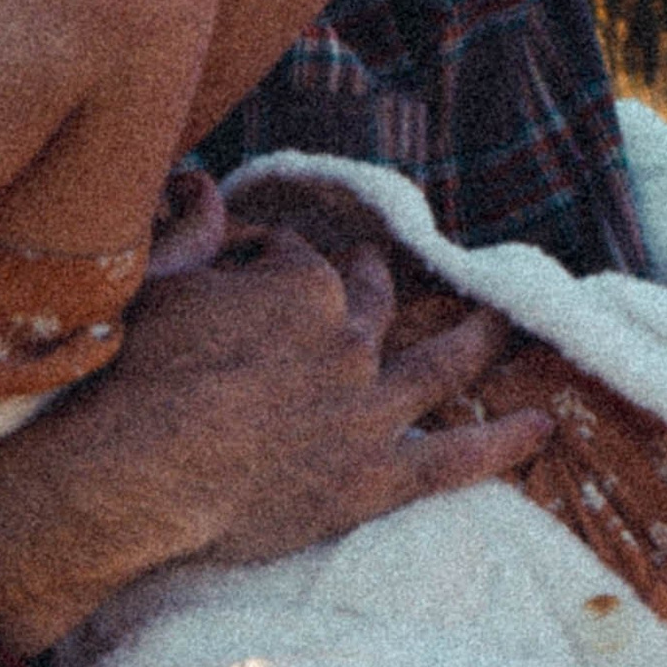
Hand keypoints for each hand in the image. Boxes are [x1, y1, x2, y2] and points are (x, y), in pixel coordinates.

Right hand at [0, 232, 549, 657]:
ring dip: (475, 342)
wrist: (129, 477)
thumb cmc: (123, 379)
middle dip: (378, 283)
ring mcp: (368, 412)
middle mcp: (349, 341)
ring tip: (502, 325)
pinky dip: (503, 443)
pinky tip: (543, 425)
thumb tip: (206, 186)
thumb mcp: (150, 287)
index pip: (297, 263)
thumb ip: (190, 235)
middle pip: (374, 305)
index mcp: (301, 287)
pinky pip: (455, 459)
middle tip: (380, 270)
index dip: (269, 266)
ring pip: (436, 369)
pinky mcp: (373, 480)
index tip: (243, 272)